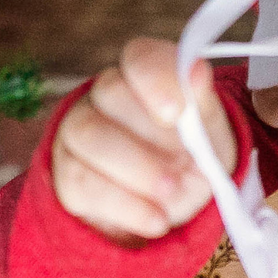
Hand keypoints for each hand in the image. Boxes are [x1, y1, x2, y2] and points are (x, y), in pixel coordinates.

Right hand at [52, 37, 236, 244]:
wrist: (173, 211)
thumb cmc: (194, 162)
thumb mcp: (211, 138)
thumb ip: (202, 106)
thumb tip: (196, 70)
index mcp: (146, 76)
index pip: (140, 57)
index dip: (156, 79)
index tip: (176, 113)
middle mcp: (106, 94)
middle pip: (110, 92)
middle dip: (151, 137)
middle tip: (185, 170)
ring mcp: (79, 130)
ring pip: (88, 134)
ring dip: (136, 170)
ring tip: (170, 195)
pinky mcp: (66, 172)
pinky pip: (81, 181)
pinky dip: (125, 205)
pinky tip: (155, 220)